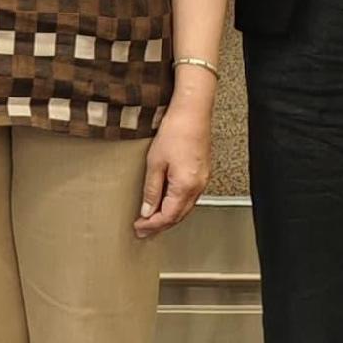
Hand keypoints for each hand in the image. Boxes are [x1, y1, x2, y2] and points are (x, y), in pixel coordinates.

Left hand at [138, 94, 215, 234]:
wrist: (193, 112)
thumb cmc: (176, 130)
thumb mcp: (155, 162)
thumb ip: (152, 190)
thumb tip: (148, 210)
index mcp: (185, 187)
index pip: (167, 217)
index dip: (151, 225)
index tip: (139, 228)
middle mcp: (197, 187)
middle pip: (178, 216)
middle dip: (160, 225)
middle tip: (143, 230)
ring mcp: (202, 180)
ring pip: (185, 208)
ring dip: (169, 216)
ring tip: (152, 220)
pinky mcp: (203, 173)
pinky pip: (190, 197)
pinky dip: (177, 205)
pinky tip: (167, 203)